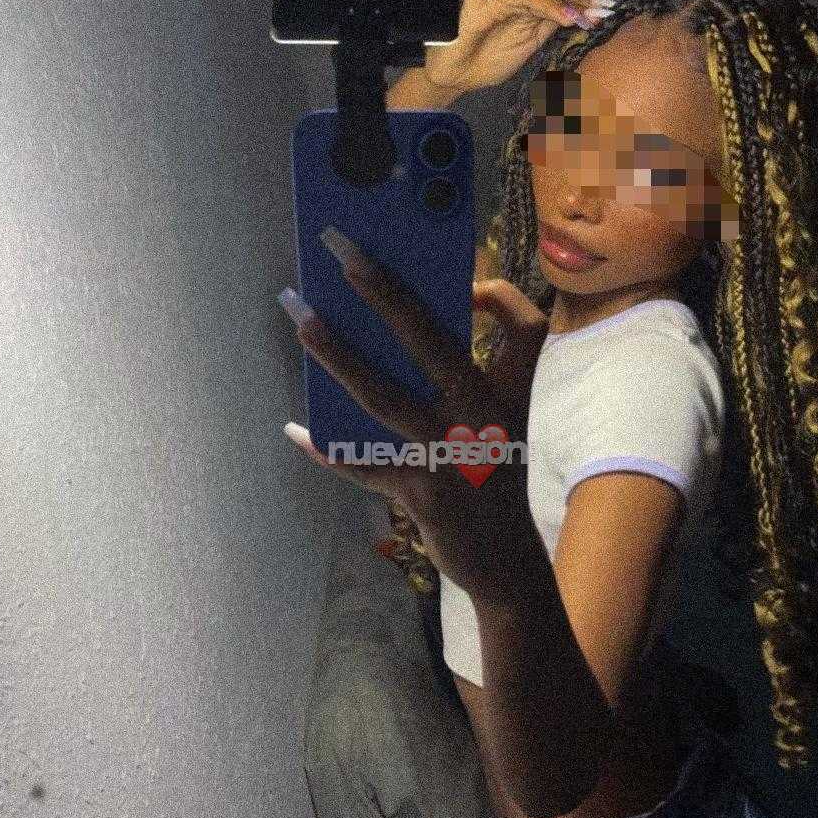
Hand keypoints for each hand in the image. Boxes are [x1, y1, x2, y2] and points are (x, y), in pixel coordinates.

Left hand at [279, 232, 545, 600]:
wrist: (507, 563)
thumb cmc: (495, 478)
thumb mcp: (502, 425)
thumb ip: (469, 378)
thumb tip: (395, 335)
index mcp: (508, 396)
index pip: (522, 328)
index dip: (498, 297)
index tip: (467, 282)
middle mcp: (483, 419)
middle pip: (429, 342)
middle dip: (384, 293)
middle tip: (343, 254)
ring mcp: (450, 456)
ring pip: (383, 395)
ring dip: (337, 354)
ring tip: (302, 318)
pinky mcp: (422, 495)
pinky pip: (364, 466)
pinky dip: (328, 450)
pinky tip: (296, 429)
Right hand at [423, 0, 612, 95]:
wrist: (457, 77)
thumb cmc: (489, 61)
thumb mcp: (531, 46)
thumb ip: (553, 25)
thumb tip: (584, 11)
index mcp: (530, 10)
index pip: (560, 0)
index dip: (584, 3)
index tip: (608, 9)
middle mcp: (515, 0)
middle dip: (575, 5)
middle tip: (599, 12)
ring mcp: (494, 0)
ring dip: (549, 1)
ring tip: (570, 15)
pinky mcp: (471, 5)